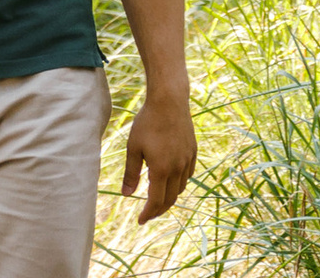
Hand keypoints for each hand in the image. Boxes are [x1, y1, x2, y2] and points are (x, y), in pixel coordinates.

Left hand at [121, 85, 196, 224]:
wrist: (169, 100)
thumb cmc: (147, 122)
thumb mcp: (133, 147)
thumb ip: (131, 173)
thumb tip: (126, 195)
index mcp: (161, 169)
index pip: (156, 201)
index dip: (148, 214)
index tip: (140, 220)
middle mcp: (177, 168)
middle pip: (170, 199)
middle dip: (158, 210)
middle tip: (148, 214)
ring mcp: (187, 160)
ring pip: (181, 188)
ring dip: (169, 197)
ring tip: (158, 197)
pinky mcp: (193, 151)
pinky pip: (188, 175)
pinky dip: (179, 183)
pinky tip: (171, 179)